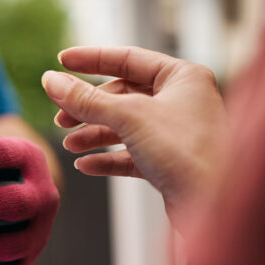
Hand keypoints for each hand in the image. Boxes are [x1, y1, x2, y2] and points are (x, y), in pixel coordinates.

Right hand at [41, 46, 227, 227]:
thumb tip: (49, 80)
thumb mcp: (128, 117)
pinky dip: (108, 157)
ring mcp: (177, 132)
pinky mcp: (170, 162)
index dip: (91, 60)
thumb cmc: (184, 152)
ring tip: (69, 145)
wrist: (215, 206)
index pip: (128, 58)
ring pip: (125, 125)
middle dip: (89, 107)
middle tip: (61, 119)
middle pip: (123, 95)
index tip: (60, 62)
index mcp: (183, 77)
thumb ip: (86, 99)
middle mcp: (183, 100)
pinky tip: (85, 165)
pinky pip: (132, 153)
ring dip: (94, 134)